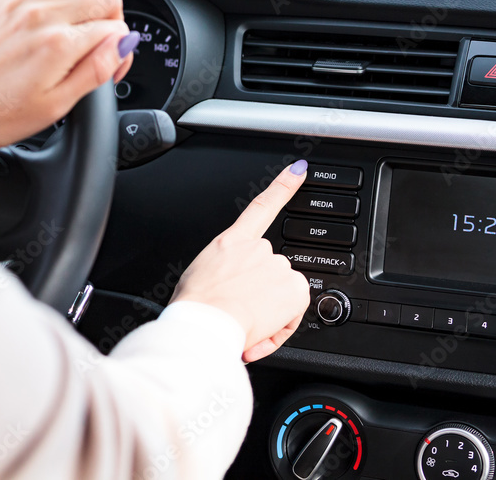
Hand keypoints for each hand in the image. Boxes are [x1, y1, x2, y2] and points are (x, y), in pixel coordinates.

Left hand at [0, 0, 135, 147]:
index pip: (114, 31)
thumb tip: (120, 45)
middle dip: (113, 20)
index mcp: (59, 46)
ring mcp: (21, 1)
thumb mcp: (53, 107)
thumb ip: (93, 72)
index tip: (111, 67)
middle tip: (102, 43)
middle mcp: (43, 16)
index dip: (120, 51)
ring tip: (88, 12)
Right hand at [170, 161, 310, 362]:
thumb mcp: (200, 278)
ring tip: (246, 320)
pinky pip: (294, 308)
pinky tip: (262, 325)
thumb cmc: (196, 307)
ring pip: (282, 290)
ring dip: (271, 307)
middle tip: (241, 309)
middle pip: (270, 268)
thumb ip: (224, 273)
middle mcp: (257, 249)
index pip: (261, 207)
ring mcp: (277, 265)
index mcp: (231, 242)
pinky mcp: (294, 287)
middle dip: (262, 290)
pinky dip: (282, 322)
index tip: (298, 170)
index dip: (282, 186)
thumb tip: (232, 290)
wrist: (204, 323)